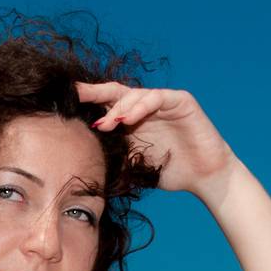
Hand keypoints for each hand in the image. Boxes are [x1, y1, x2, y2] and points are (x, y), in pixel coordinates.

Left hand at [75, 81, 239, 199]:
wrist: (204, 178)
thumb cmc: (169, 171)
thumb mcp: (134, 163)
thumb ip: (115, 152)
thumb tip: (81, 154)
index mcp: (133, 119)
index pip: (107, 105)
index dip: (88, 102)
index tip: (65, 103)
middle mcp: (145, 106)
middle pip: (116, 93)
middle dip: (95, 93)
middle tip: (77, 95)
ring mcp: (163, 102)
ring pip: (135, 94)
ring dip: (119, 108)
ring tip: (107, 123)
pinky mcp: (180, 101)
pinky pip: (157, 97)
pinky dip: (141, 105)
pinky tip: (128, 118)